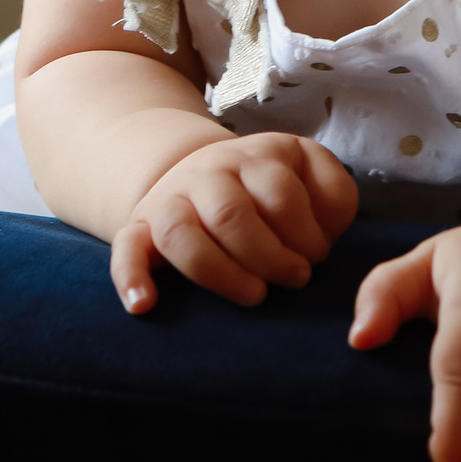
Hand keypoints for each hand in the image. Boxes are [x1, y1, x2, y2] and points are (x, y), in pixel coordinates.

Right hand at [111, 133, 357, 313]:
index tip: (316, 257)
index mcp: (258, 156)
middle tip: (295, 279)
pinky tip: (144, 306)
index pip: (280, 195)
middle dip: (269, 257)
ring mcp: (171, 197)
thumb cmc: (273, 192)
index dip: (305, 235)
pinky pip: (126, 248)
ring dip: (219, 272)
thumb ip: (334, 194)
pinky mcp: (140, 226)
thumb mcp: (311, 175)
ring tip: (255, 295)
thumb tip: (324, 231)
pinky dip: (131, 278)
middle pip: (230, 214)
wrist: (204, 173)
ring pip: (179, 231)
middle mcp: (209, 170)